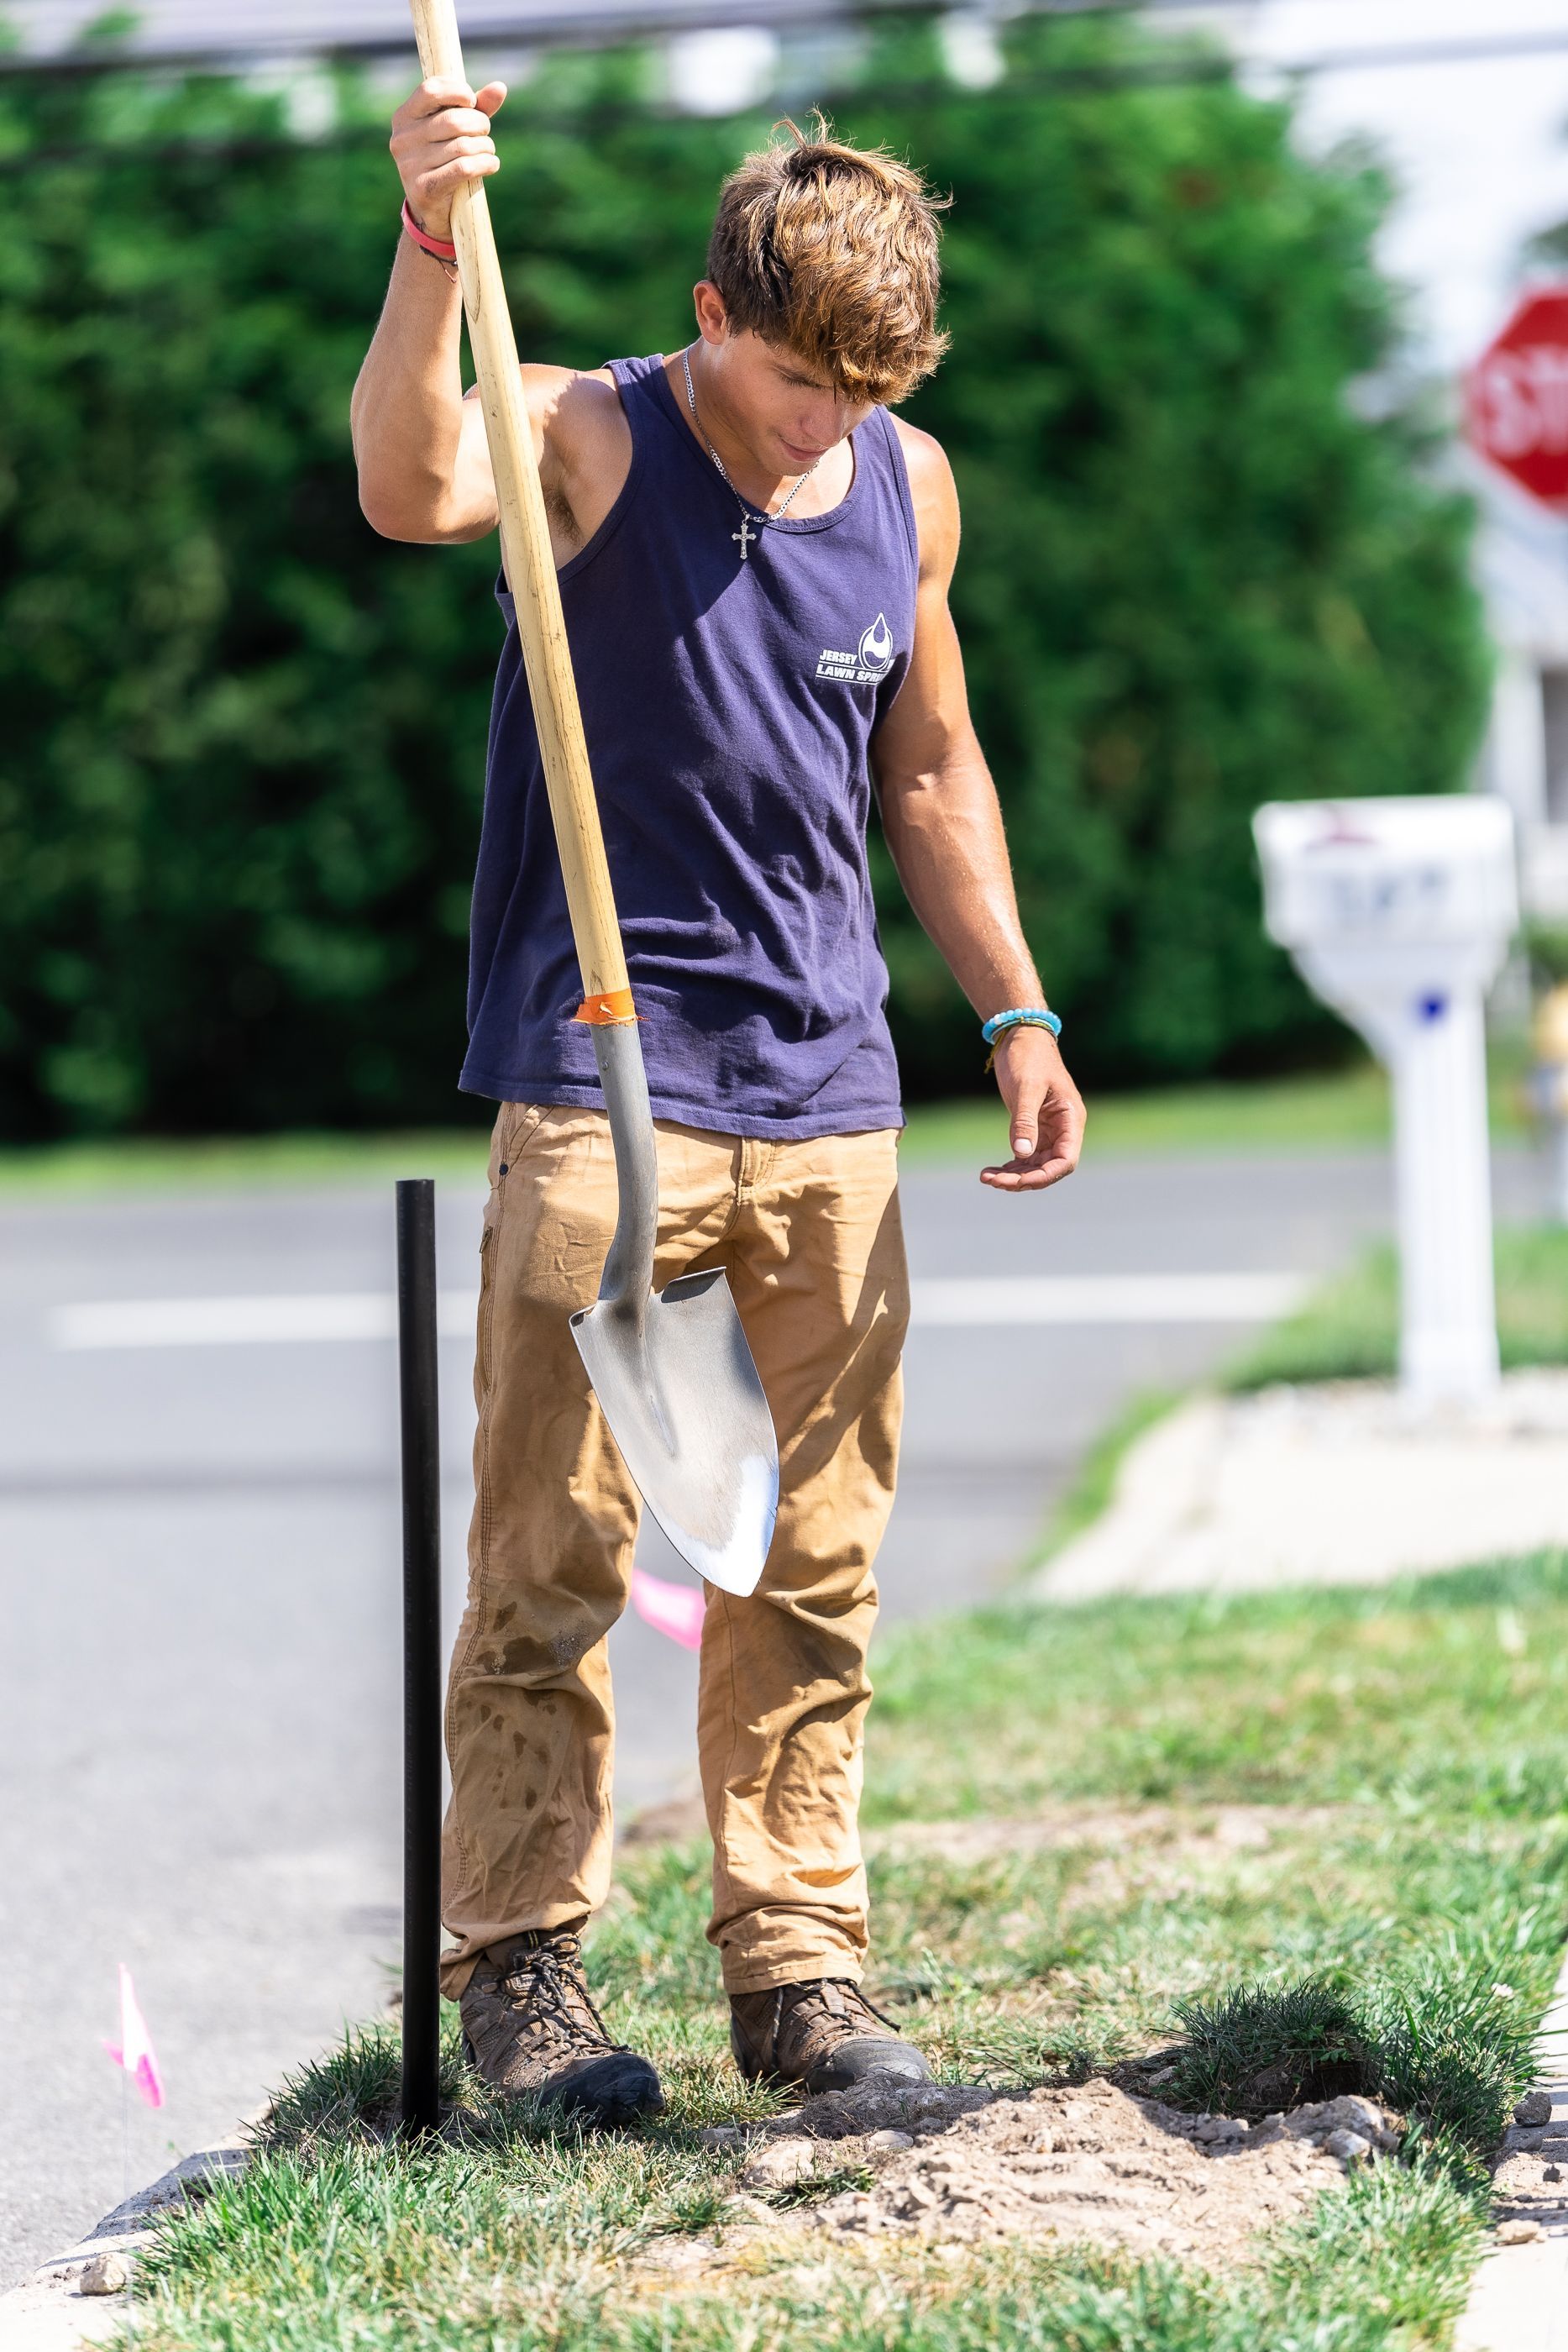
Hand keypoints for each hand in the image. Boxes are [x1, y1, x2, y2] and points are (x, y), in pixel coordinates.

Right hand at [389, 76, 506, 241]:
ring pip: (462, 146)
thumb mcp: (455, 131)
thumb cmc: (445, 161)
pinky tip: (492, 164)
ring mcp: (410, 165)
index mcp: (403, 117)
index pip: (431, 89)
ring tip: (488, 151)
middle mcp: (402, 139)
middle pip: (453, 120)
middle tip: (485, 133)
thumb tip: (500, 87)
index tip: (472, 102)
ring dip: (485, 147)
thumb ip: (476, 108)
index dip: (458, 91)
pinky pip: (464, 168)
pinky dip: (485, 164)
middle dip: (479, 124)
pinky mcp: (424, 188)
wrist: (432, 212)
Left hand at [979, 1024, 1085, 1192]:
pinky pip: (1026, 1156)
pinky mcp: (1033, 1127)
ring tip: (986, 1176)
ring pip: (1036, 1165)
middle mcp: (1064, 1128)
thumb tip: (1021, 1154)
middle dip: (1023, 1179)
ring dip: (1014, 1176)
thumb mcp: (1026, 1088)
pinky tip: (992, 1171)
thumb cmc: (1028, 1056)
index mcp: (1070, 1118)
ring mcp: (1049, 1129)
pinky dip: (1011, 1166)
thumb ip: (1025, 1120)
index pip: (1065, 1160)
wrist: (1021, 1036)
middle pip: (1049, 1167)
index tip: (1017, 1182)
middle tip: (991, 1180)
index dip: (1044, 1176)